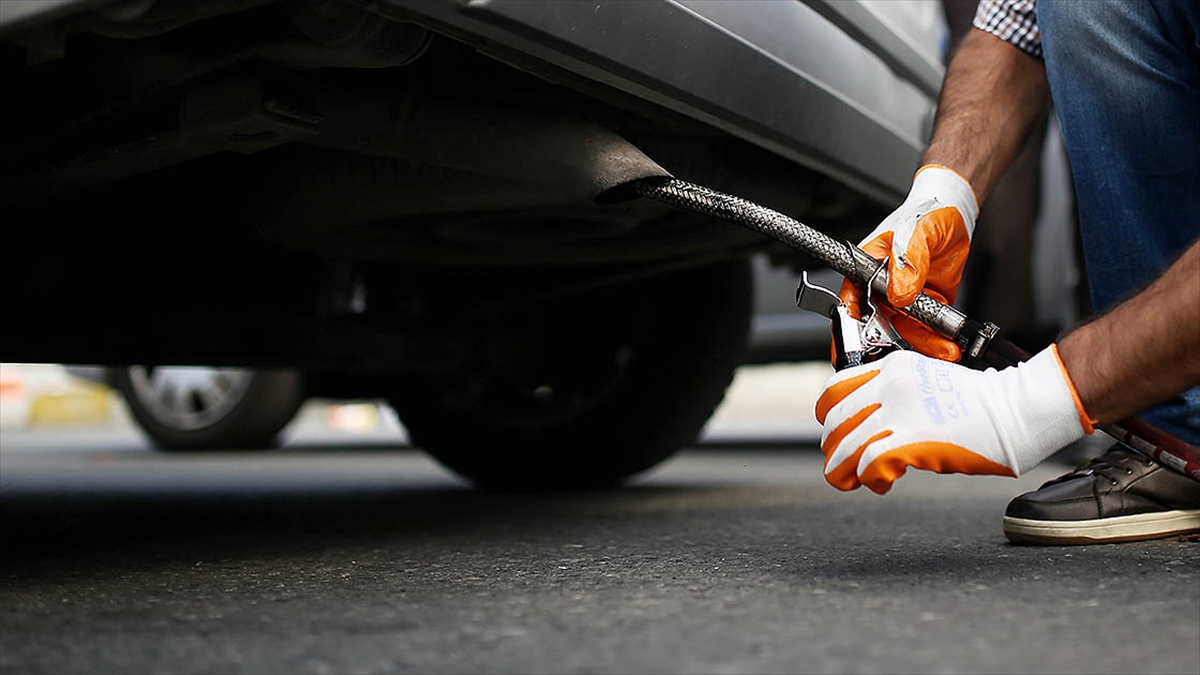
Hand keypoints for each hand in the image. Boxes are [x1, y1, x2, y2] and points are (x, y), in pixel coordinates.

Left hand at [815, 346, 1093, 494]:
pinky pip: (871, 463)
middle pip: (835, 420)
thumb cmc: (982, 401)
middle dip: (832, 447)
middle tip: (839, 463)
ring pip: (846, 445)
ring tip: (850, 481)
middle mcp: (890, 385)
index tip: (834, 431)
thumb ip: (896, 395)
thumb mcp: (927, 381)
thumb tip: (870, 422)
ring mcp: (900, 412)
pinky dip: (870, 478)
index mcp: (893, 367)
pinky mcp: (914, 440)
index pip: (835, 388)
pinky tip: (882, 483)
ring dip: (842, 469)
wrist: (1016, 409)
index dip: (829, 416)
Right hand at [839, 165, 977, 361]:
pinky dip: (936, 340)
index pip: (850, 301)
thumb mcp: (917, 231)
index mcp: (866, 269)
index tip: (858, 343)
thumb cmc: (925, 212)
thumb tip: (899, 293)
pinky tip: (947, 346)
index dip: (850, 326)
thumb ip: (909, 262)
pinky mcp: (927, 306)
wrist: (955, 213)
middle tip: (905, 357)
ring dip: (921, 345)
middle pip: (877, 325)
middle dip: (891, 344)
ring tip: (941, 350)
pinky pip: (927, 329)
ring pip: (904, 332)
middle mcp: (882, 288)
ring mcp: (904, 299)